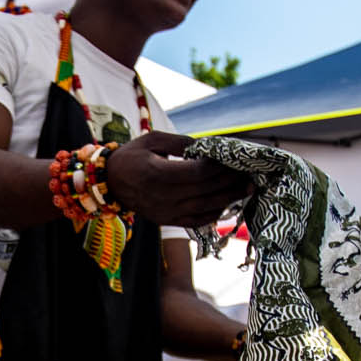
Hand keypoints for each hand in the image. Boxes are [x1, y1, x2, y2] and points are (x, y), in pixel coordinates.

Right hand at [103, 132, 251, 226]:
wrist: (110, 182)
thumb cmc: (133, 156)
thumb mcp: (153, 140)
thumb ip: (181, 143)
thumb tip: (208, 147)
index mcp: (157, 173)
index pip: (197, 173)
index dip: (219, 167)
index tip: (233, 159)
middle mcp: (162, 196)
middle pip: (205, 190)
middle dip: (230, 183)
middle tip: (250, 175)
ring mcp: (165, 211)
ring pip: (204, 207)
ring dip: (228, 199)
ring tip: (247, 190)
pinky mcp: (167, 220)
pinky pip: (196, 220)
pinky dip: (214, 214)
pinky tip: (228, 205)